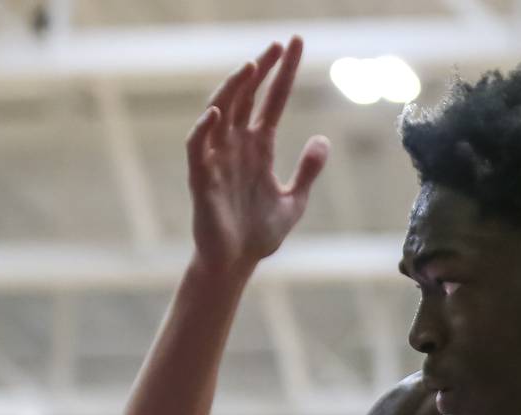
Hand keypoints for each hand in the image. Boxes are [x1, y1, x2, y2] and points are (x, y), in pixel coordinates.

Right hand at [185, 37, 329, 276]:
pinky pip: (198, 147)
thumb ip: (308, 170)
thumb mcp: (294, 200)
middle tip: (277, 45)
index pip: (272, 101)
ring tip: (251, 67)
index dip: (283, 74)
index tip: (294, 45)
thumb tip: (322, 139)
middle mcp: (237, 145)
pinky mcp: (201, 178)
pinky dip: (205, 129)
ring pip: (221, 112)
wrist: (236, 263)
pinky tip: (217, 113)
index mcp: (259, 147)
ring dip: (234, 89)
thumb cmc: (259, 233)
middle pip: (246, 97)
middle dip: (261, 70)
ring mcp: (217, 158)